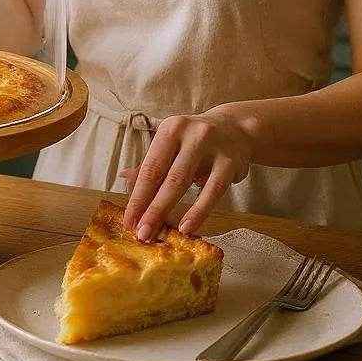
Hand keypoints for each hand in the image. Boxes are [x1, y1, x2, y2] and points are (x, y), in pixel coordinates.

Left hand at [117, 108, 256, 240]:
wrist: (237, 128)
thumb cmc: (196, 141)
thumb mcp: (173, 145)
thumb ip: (152, 163)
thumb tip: (124, 178)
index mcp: (170, 129)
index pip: (150, 167)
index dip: (137, 195)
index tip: (128, 220)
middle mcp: (189, 134)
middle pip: (164, 176)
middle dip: (149, 207)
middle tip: (139, 232)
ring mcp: (211, 146)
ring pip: (184, 181)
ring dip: (167, 209)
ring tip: (157, 232)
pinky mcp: (231, 162)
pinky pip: (213, 190)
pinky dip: (198, 211)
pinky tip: (187, 227)